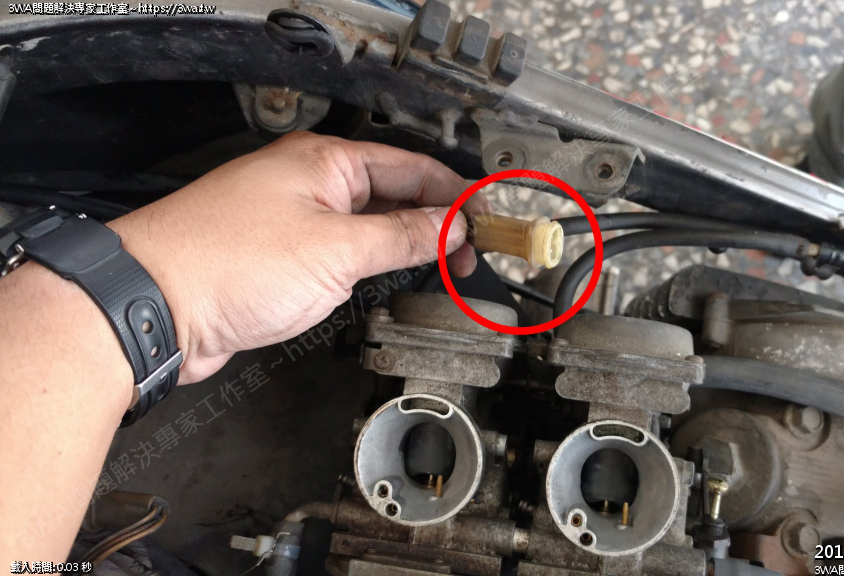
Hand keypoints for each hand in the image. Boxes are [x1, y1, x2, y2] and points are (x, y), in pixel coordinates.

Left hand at [109, 132, 484, 383]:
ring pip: (366, 227)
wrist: (154, 306)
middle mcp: (309, 184)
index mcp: (325, 162)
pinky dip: (369, 265)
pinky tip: (387, 281)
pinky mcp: (278, 255)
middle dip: (435, 223)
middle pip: (392, 196)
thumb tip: (447, 227)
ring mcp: (293, 219)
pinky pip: (339, 252)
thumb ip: (400, 237)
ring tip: (441, 268)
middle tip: (469, 253)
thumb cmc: (224, 263)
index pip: (412, 169)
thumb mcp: (335, 250)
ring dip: (403, 246)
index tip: (485, 222)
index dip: (455, 197)